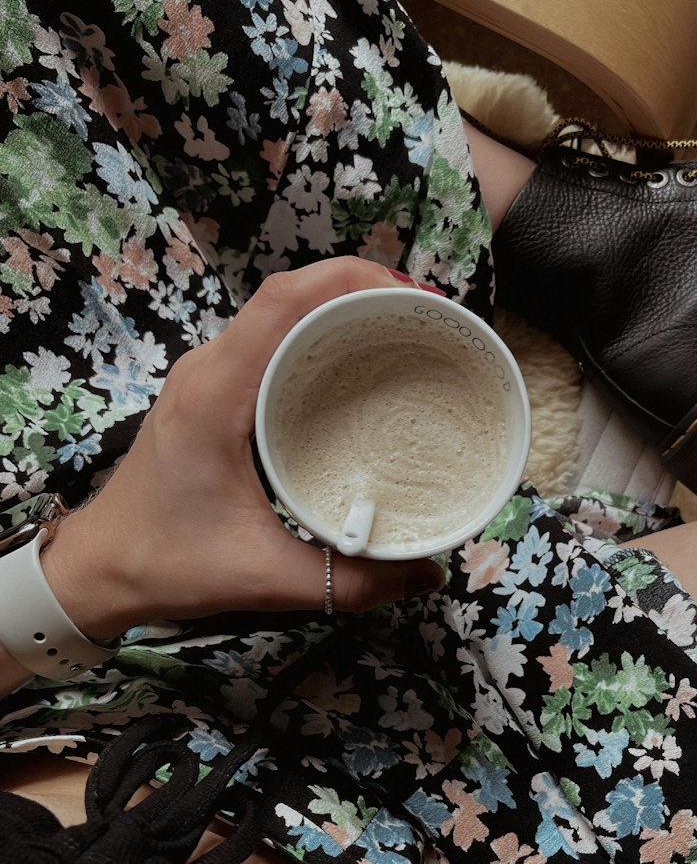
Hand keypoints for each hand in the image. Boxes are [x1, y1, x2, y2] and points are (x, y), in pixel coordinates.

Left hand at [41, 258, 445, 638]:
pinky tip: (361, 367)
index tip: (415, 300)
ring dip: (343, 311)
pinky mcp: (214, 393)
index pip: (284, 301)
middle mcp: (209, 371)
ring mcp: (208, 377)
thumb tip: (427, 577)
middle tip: (430, 322)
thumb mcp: (265, 577)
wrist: (99, 569)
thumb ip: (350, 582)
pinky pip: (273, 343)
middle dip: (364, 292)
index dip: (353, 281)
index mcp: (214, 395)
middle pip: (291, 296)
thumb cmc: (165, 563)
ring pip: (282, 315)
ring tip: (407, 334)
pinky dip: (320, 339)